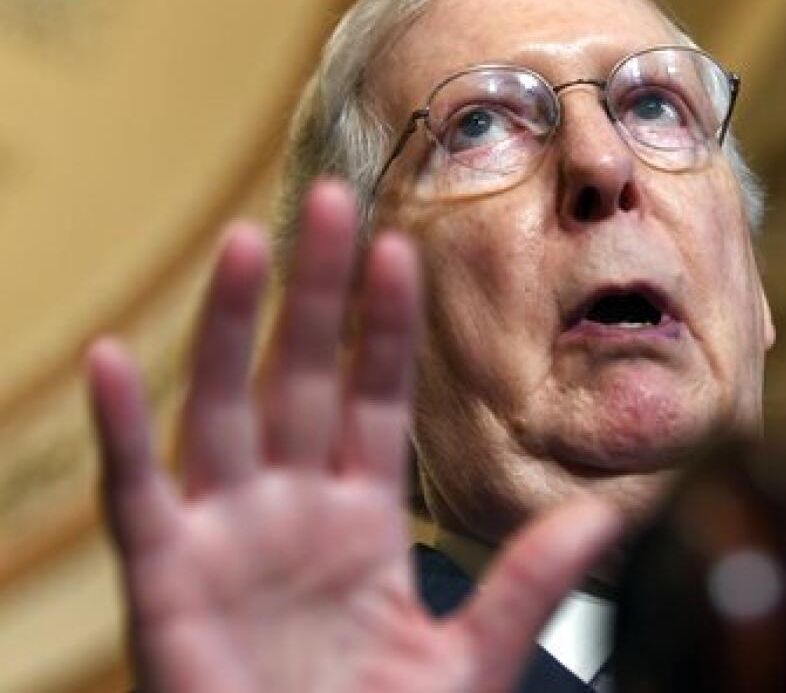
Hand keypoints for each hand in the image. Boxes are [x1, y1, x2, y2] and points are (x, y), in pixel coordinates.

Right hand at [87, 180, 621, 691]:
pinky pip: (138, 496)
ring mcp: (227, 537)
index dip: (389, 327)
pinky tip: (117, 361)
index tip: (407, 249)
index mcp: (364, 520)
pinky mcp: (167, 582)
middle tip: (330, 198)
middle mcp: (293, 510)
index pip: (379, 399)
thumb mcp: (467, 657)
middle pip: (305, 378)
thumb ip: (526, 583)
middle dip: (317, 294)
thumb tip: (608, 514)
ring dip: (231, 328)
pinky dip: (124, 432)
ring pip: (226, 411)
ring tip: (246, 243)